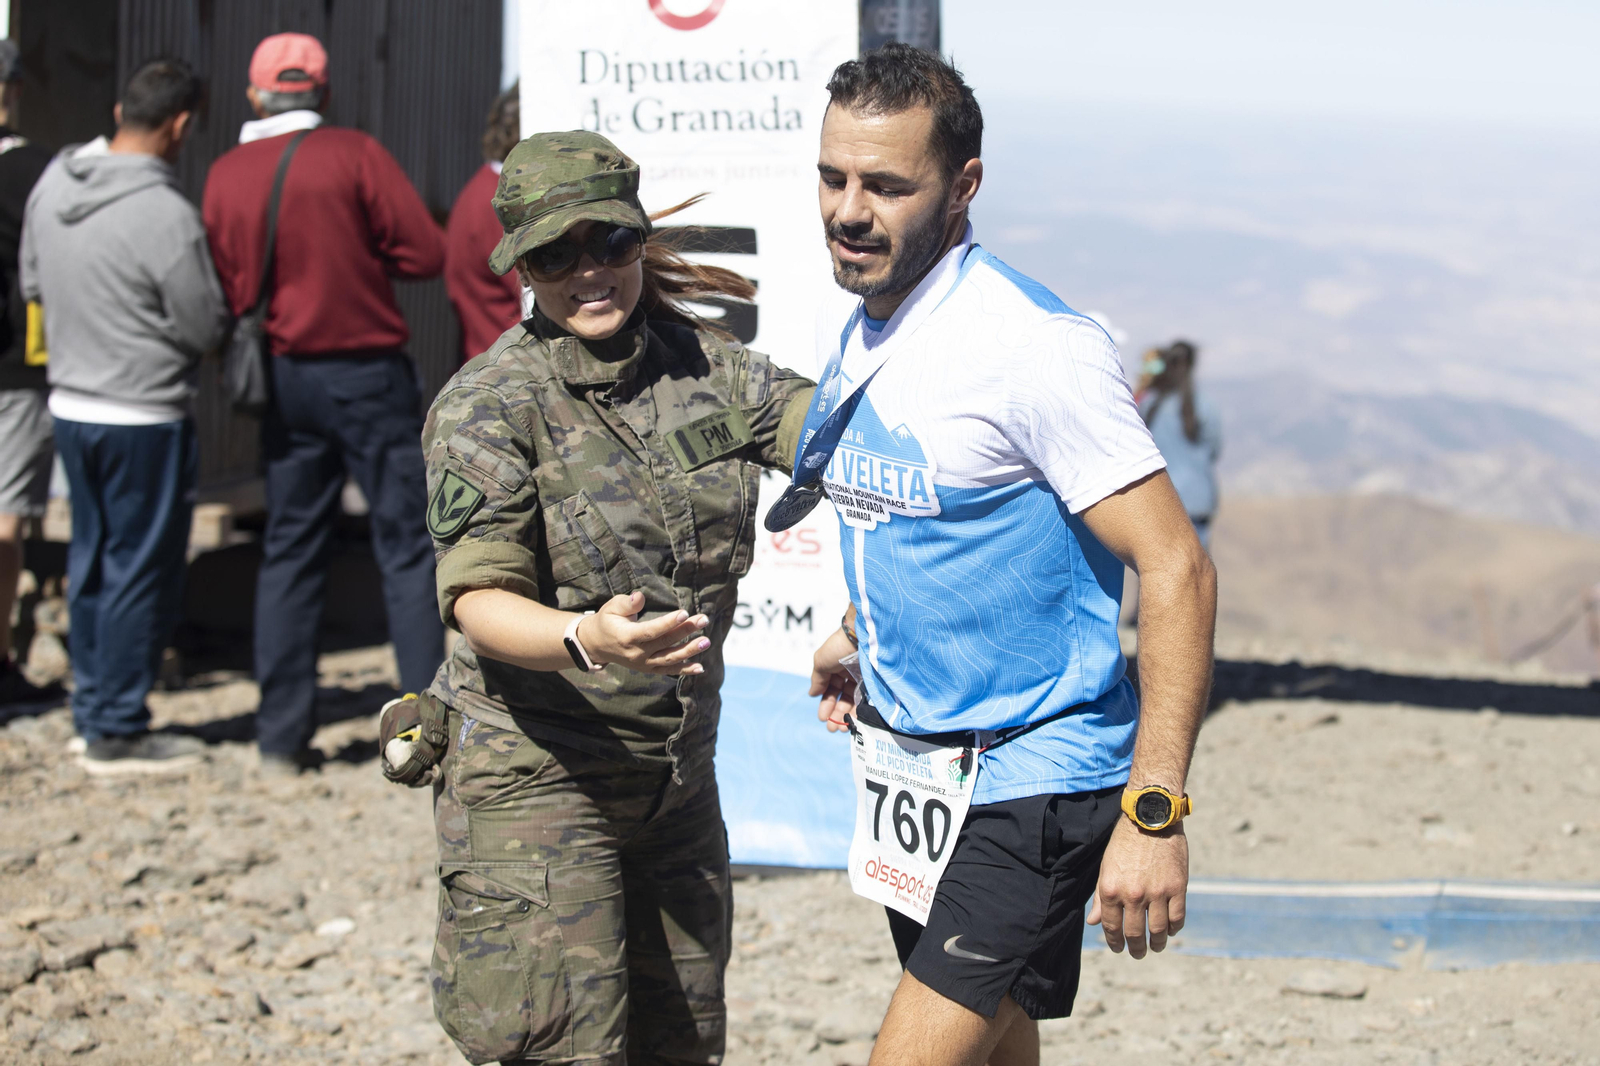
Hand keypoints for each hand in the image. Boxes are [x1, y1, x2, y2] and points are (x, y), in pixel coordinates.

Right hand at [578, 591, 709, 675]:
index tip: (684, 613)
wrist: (597, 645)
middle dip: (686, 631)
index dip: (668, 623)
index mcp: (627, 637)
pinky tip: (700, 667)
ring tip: (706, 641)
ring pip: (670, 659)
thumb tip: (639, 597)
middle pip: (665, 643)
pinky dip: (684, 670)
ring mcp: (644, 663)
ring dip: (690, 651)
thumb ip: (626, 603)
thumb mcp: (611, 608)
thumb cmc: (607, 621)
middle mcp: (637, 653)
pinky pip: (668, 671)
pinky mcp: (649, 668)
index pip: (651, 631)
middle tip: (703, 619)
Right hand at [808, 627, 858, 731]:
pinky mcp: (874, 681)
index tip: (823, 718)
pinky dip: (859, 711)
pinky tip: (853, 720)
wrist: (861, 634)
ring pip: (854, 701)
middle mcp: (850, 673)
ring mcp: (863, 677)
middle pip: (842, 698)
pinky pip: (866, 699)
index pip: (830, 690)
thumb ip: (817, 679)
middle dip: (836, 714)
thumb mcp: (821, 662)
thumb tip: (812, 694)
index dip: (826, 704)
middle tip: (833, 728)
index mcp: (836, 668)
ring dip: (846, 715)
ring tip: (842, 727)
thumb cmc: (838, 645)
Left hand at [1086, 815, 1188, 958]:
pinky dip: (1173, 929)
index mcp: (1111, 889)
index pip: (1112, 927)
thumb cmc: (1124, 842)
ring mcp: (1157, 892)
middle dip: (1136, 948)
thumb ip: (1101, 898)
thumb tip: (1094, 922)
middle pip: (1135, 933)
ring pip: (1158, 930)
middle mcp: (1133, 894)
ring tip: (1155, 947)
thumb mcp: (1106, 867)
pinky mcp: (1177, 887)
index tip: (1119, 948)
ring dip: (1156, 943)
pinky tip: (1169, 930)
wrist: (1150, 817)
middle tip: (1138, 953)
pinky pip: (1177, 918)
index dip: (1115, 942)